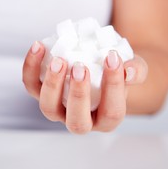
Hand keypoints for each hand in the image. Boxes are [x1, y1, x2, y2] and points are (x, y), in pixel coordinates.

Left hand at [22, 41, 147, 133]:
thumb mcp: (135, 69)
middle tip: (80, 66)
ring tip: (58, 59)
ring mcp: (58, 109)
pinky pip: (31, 85)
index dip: (113, 86)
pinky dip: (31, 67)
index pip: (111, 111)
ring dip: (51, 84)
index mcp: (106, 119)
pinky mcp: (41, 93)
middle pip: (76, 121)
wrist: (101, 65)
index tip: (113, 57)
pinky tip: (39, 46)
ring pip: (48, 107)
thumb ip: (136, 71)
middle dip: (78, 94)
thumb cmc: (120, 71)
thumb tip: (129, 71)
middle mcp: (80, 120)